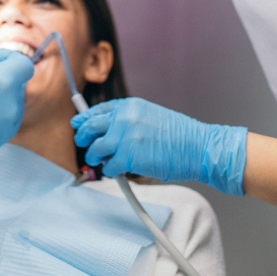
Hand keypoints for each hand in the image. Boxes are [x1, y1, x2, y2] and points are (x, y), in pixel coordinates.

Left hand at [72, 97, 247, 195]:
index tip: (78, 123)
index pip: (98, 110)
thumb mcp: (150, 115)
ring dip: (94, 157)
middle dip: (83, 136)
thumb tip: (111, 131)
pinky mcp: (128, 157)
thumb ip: (130, 120)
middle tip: (82, 144)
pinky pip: (109, 166)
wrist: (198, 146)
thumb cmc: (180, 135)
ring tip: (97, 161)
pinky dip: (110, 171)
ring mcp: (125, 137)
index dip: (85, 118)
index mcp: (129, 105)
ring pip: (96, 148)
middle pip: (91, 126)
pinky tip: (115, 171)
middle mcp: (124, 117)